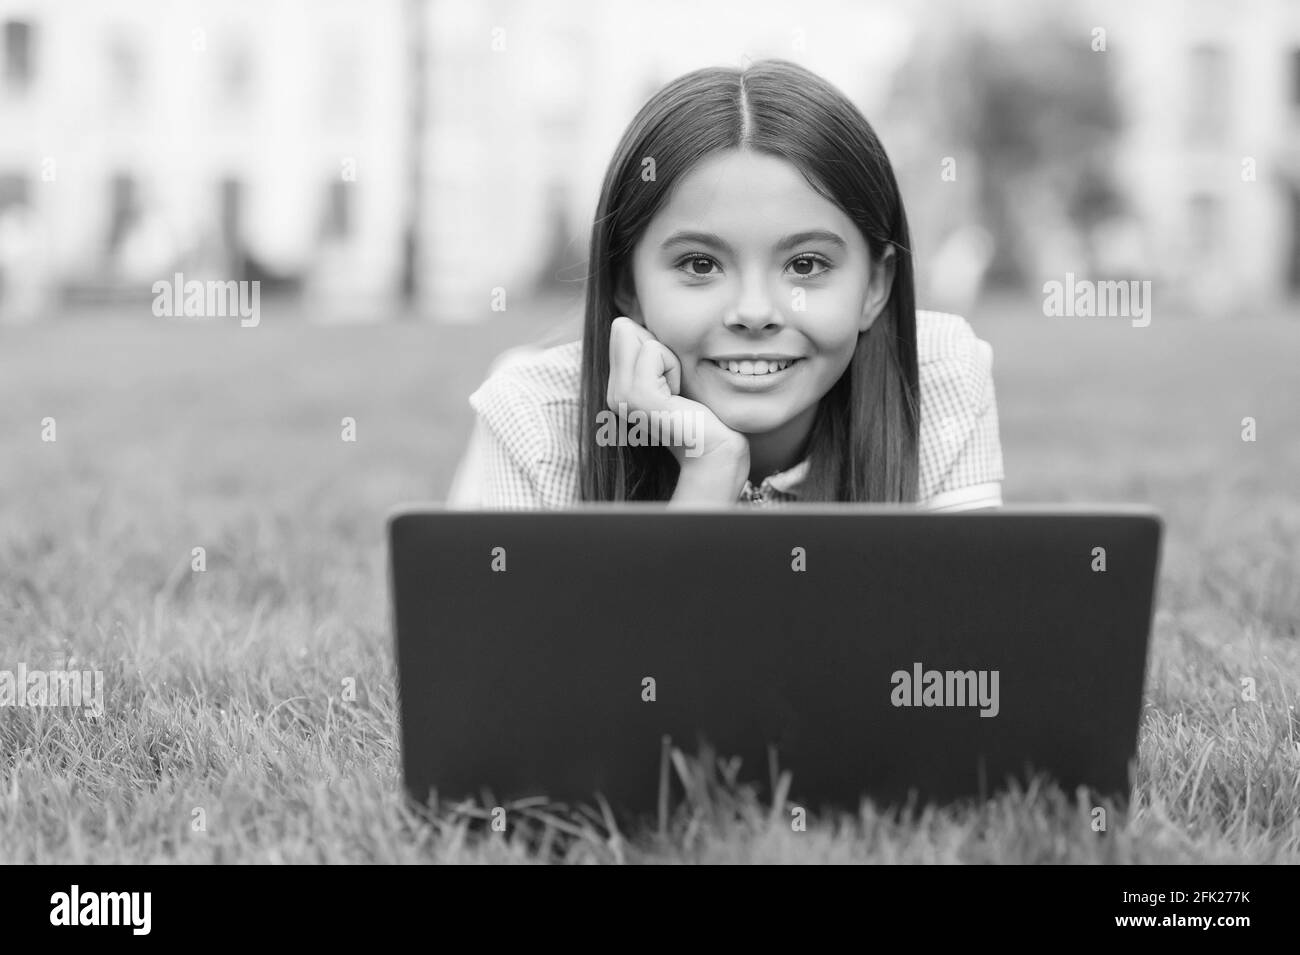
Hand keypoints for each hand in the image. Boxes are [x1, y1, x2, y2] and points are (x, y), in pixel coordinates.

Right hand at [606, 316, 748, 499]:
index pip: (622, 329)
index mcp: (618, 387)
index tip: (670, 380)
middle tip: (675, 387)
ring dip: (668, 359)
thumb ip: (648, 350)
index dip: (655, 345)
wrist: (713, 450)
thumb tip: (624, 320)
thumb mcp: (669, 374)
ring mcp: (621, 397)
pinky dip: (672, 366)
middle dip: (659, 348)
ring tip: (677, 393)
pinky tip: (678, 397)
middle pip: (624, 329)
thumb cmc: (700, 413)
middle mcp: (613, 393)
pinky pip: (652, 351)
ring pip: (639, 338)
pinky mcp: (637, 397)